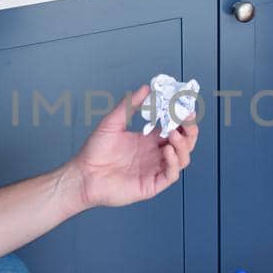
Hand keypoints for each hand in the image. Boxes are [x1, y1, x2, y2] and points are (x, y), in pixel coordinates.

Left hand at [63, 84, 199, 209]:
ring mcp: (154, 169)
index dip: (181, 118)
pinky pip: (171, 174)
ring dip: (183, 145)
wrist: (83, 174)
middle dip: (189, 130)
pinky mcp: (151, 185)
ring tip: (173, 132)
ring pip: (182, 158)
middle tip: (186, 117)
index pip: (173, 128)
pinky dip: (173, 162)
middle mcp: (155, 154)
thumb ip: (130, 105)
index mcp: (148, 140)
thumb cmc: (95, 151)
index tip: (183, 105)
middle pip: (183, 143)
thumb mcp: (112, 122)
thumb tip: (146, 88)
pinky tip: (167, 149)